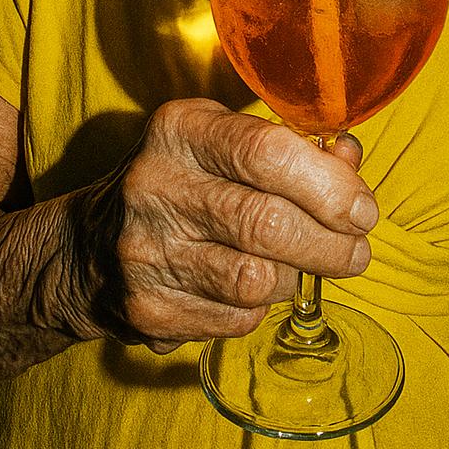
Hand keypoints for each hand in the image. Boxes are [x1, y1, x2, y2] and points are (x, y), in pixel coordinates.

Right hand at [70, 100, 376, 354]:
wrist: (86, 247)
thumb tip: (351, 162)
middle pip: (268, 224)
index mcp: (180, 129)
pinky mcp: (147, 310)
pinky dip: (261, 308)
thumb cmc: (181, 181)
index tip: (363, 209)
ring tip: (306, 265)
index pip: (267, 151)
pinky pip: (236, 319)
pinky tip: (255, 287)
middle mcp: (155, 185)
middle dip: (331, 244)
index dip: (328, 185)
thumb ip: (291, 146)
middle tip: (358, 251)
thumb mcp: (223, 140)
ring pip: (258, 279)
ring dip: (299, 277)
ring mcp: (147, 252)